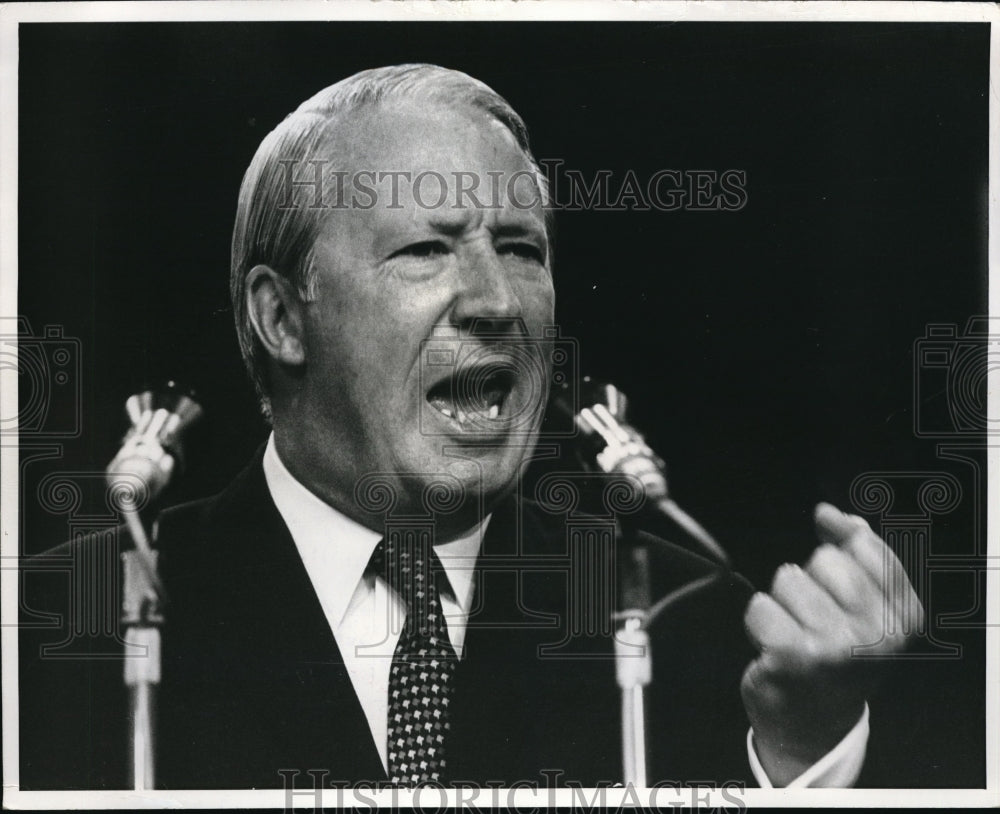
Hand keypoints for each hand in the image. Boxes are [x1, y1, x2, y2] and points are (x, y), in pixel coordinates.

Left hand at [740, 502, 923, 785]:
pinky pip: (759, 605)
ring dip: (782, 603)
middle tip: (813, 619)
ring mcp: (835, 646)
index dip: (841, 538)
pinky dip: (758, 621)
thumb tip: (830, 513)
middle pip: (824, 559)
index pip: (866, 546)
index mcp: (903, 618)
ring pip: (788, 579)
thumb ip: (857, 553)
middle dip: (810, 581)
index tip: (829, 557)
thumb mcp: (866, 608)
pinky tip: (774, 645)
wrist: (814, 724)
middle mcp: (876, 634)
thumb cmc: (837, 658)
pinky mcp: (792, 656)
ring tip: (794, 632)